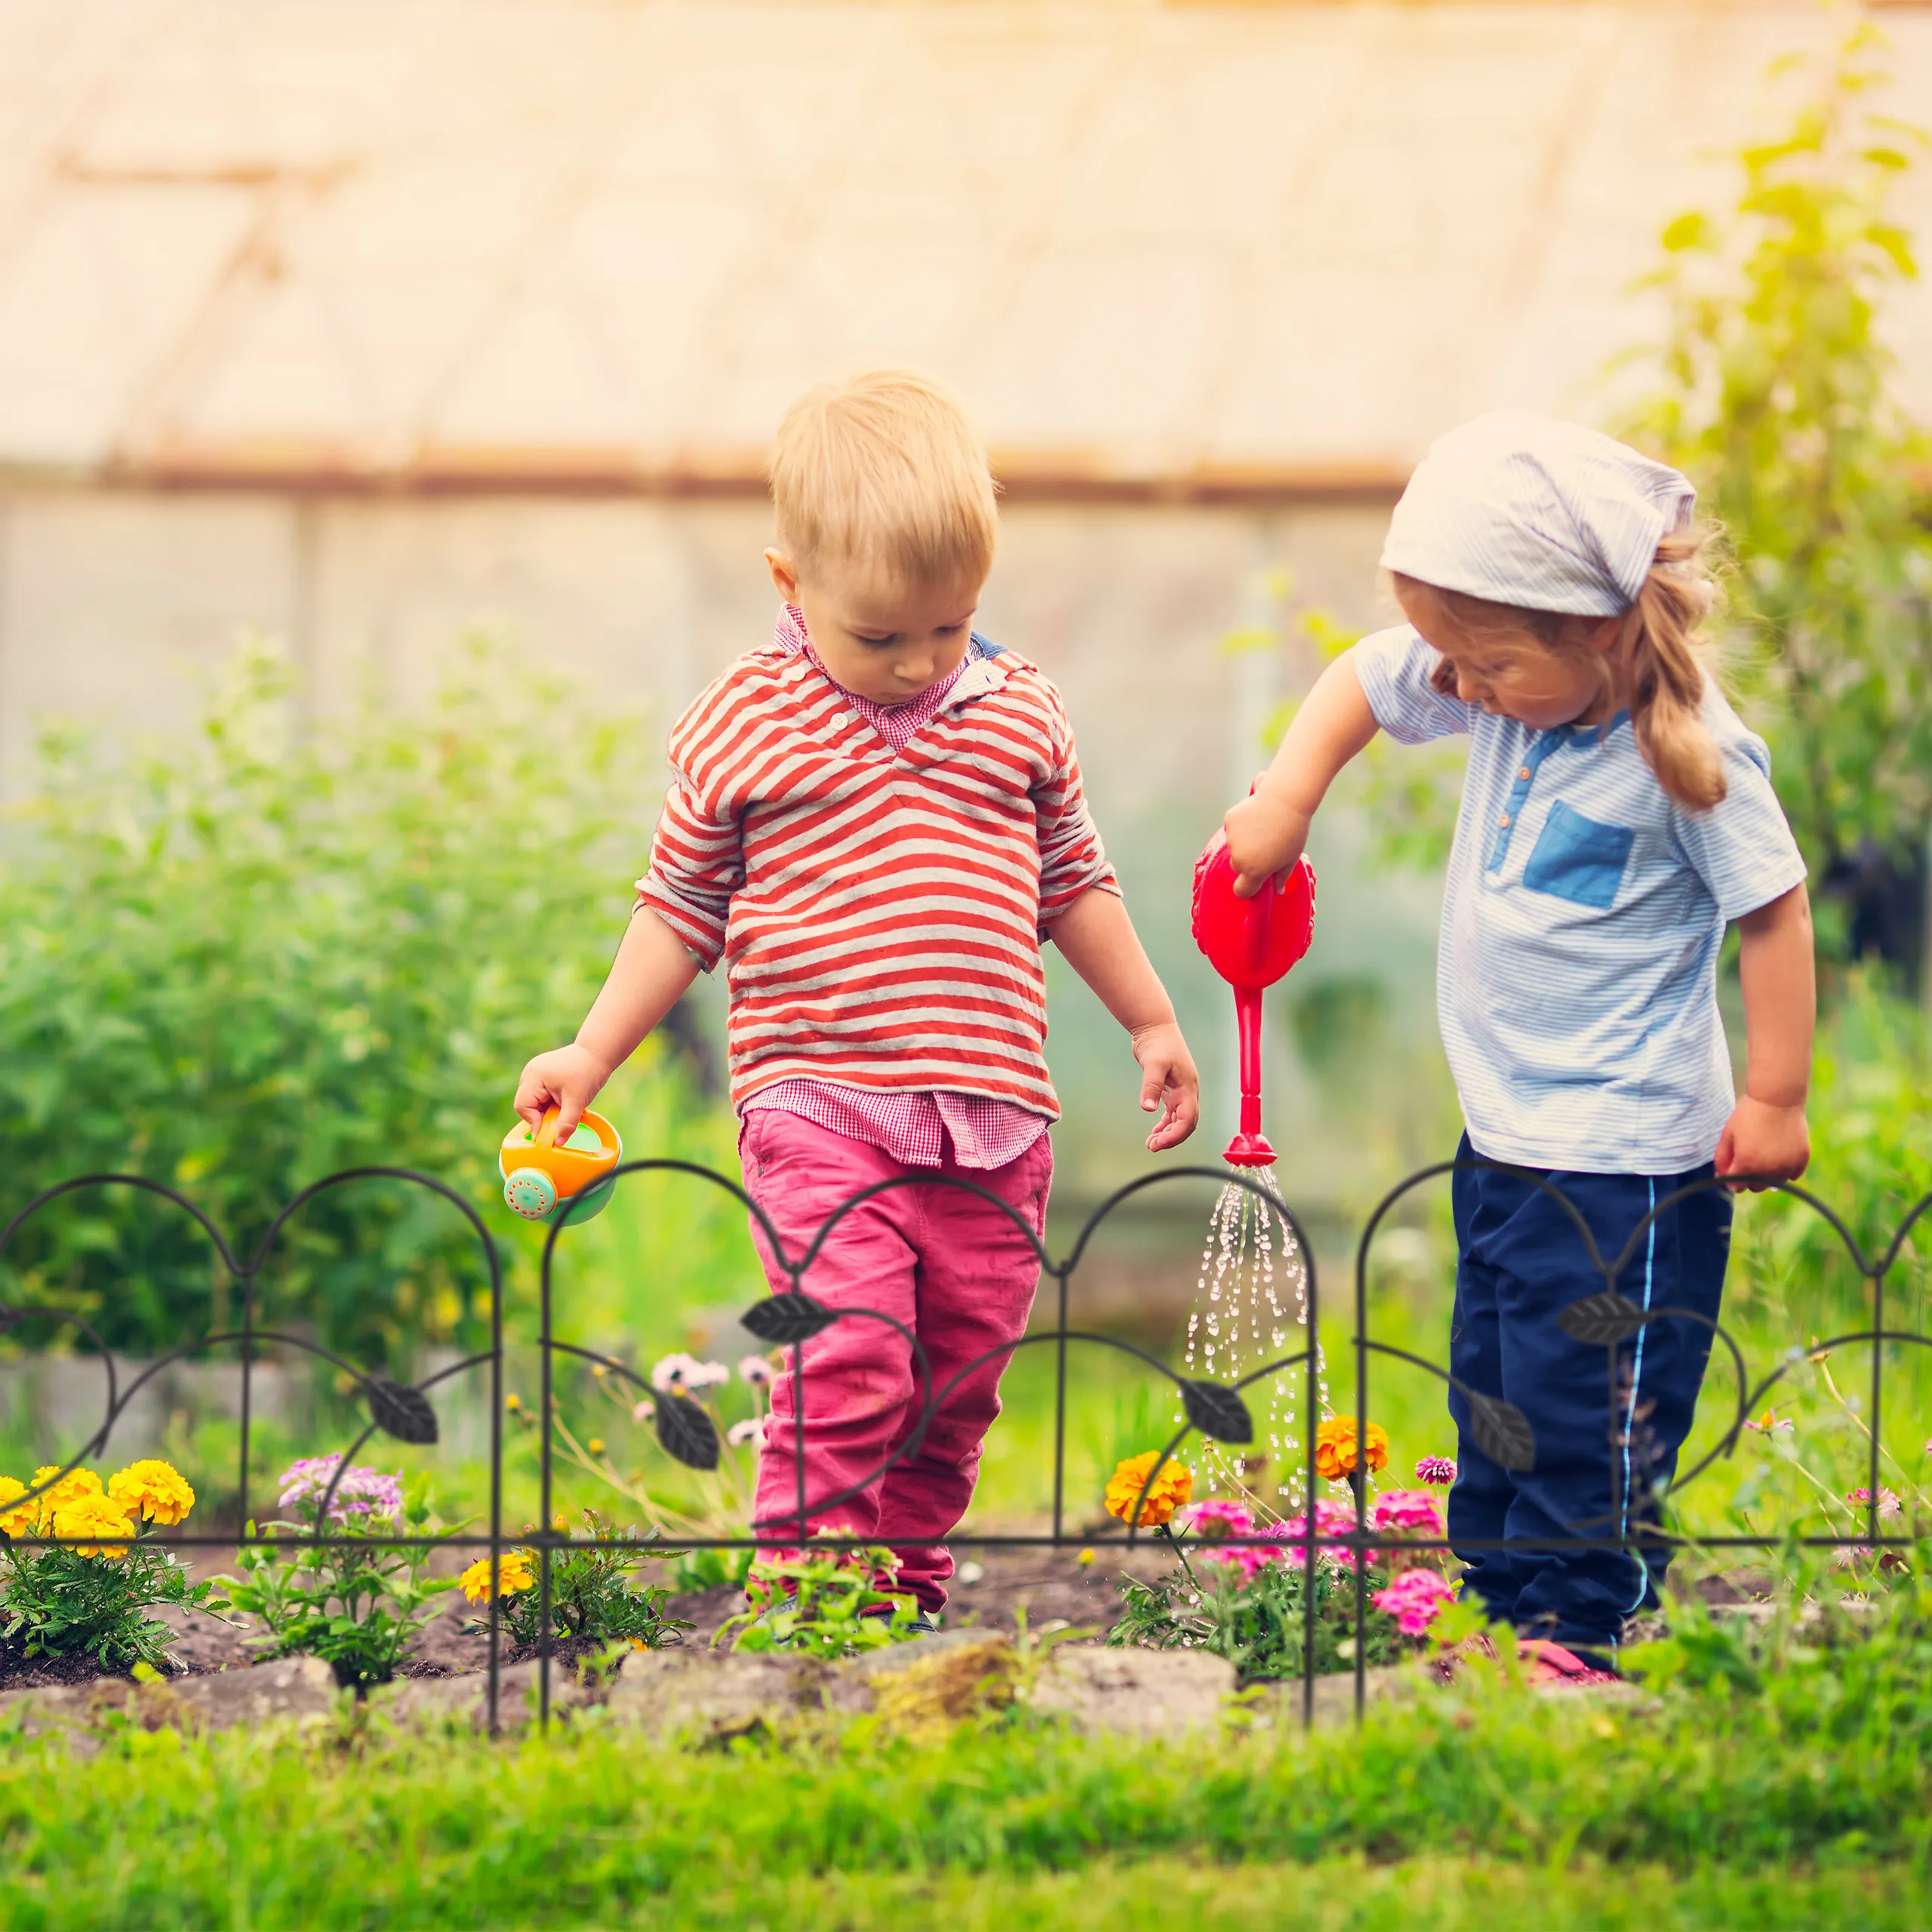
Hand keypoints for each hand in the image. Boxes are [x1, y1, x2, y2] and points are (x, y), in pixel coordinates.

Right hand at [514, 1042, 613, 1140]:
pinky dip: (552, 1103)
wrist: (597, 1054)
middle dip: (543, 1116)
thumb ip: (567, 1123)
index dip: (535, 1122)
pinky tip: (566, 1101)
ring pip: (535, 1102)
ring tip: (566, 1107)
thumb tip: (558, 1143)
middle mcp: (530, 1073)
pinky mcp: (543, 1076)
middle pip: (527, 1105)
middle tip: (561, 1118)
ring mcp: (535, 1073)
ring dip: (549, 1110)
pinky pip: (541, 1096)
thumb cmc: (587, 1072)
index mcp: (533, 1076)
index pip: (523, 1106)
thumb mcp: (577, 1101)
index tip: (550, 1132)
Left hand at [1132, 1020, 1198, 1151]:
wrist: (1155, 1026)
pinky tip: (1154, 1132)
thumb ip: (1151, 1086)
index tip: (1159, 1143)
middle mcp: (1188, 1091)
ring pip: (1179, 1119)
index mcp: (1188, 1087)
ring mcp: (1180, 1090)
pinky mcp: (1171, 1088)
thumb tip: (1148, 1108)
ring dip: (1167, 1133)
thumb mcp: (1153, 1063)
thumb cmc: (1157, 1042)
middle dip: (1172, 1138)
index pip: (1188, 1119)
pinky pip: (1172, 1112)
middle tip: (1152, 1146)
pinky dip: (1164, 1124)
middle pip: (1186, 1123)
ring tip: (1151, 1143)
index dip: (1176, 1135)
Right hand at [1223, 789, 1310, 898]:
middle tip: (1265, 847)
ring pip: (1234, 847)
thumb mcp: (1291, 859)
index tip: (1254, 881)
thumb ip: (1281, 877)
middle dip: (1247, 861)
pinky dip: (1240, 826)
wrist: (1286, 800)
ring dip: (1243, 842)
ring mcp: (1232, 839)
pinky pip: (1231, 829)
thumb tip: (1278, 891)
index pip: (1241, 890)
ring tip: (1262, 829)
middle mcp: (1239, 858)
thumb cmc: (1293, 831)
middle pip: (1238, 866)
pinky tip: (1255, 818)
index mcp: (1255, 871)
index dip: (1247, 888)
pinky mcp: (1229, 821)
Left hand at [1714, 1095, 1809, 1189]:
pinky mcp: (1802, 1159)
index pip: (1735, 1187)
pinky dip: (1785, 1170)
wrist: (1777, 1100)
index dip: (1731, 1179)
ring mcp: (1787, 1166)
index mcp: (1746, 1165)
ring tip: (1764, 1157)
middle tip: (1748, 1159)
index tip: (1732, 1168)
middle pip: (1755, 1187)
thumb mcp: (1728, 1135)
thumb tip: (1721, 1176)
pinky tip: (1779, 1157)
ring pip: (1775, 1183)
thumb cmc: (1748, 1115)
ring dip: (1767, 1176)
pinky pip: (1792, 1175)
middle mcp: (1768, 1171)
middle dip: (1748, 1178)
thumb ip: (1722, 1158)